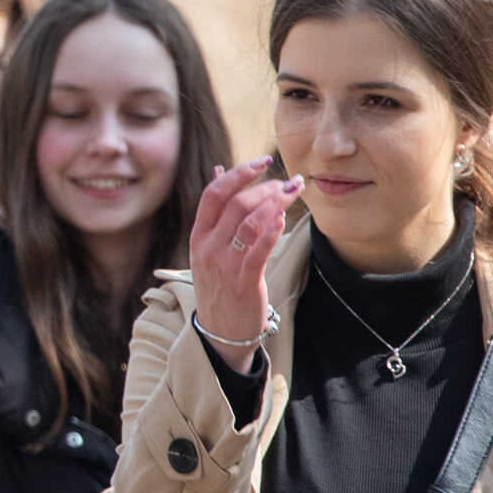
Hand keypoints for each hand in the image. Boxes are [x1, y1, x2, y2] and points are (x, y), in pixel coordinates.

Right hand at [187, 156, 299, 370]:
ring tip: (294, 193)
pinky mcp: (244, 283)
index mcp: (198, 236)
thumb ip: (215, 210)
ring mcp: (224, 266)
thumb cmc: (220, 284)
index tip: (263, 160)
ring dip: (275, 203)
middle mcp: (207, 249)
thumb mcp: (208, 246)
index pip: (213, 194)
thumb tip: (218, 170)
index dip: (239, 173)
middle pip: (235, 205)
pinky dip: (271, 230)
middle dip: (266, 187)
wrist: (220, 332)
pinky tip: (283, 217)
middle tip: (289, 183)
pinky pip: (257, 251)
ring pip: (249, 223)